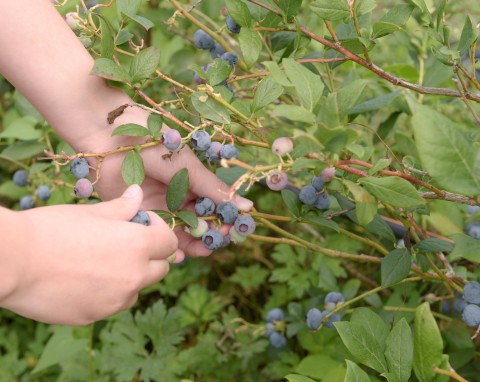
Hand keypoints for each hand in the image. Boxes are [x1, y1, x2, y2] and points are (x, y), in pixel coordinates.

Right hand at [0, 185, 178, 324]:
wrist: (11, 261)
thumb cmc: (51, 229)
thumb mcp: (92, 213)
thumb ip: (122, 208)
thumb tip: (138, 194)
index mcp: (138, 246)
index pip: (169, 242)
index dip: (158, 230)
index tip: (140, 222)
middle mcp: (133, 277)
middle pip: (160, 269)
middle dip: (150, 256)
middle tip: (124, 243)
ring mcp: (115, 301)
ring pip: (137, 289)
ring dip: (130, 277)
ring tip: (100, 262)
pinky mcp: (94, 317)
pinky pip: (112, 304)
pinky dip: (108, 293)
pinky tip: (82, 280)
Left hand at [79, 107, 252, 257]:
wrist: (111, 138)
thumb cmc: (155, 146)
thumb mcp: (189, 169)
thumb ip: (215, 190)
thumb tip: (246, 208)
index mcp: (194, 183)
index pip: (216, 207)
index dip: (225, 220)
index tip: (233, 231)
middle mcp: (179, 197)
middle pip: (200, 223)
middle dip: (210, 235)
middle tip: (215, 243)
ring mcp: (160, 207)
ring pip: (181, 233)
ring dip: (193, 244)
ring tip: (200, 251)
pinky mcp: (140, 215)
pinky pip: (158, 235)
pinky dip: (168, 247)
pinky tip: (177, 254)